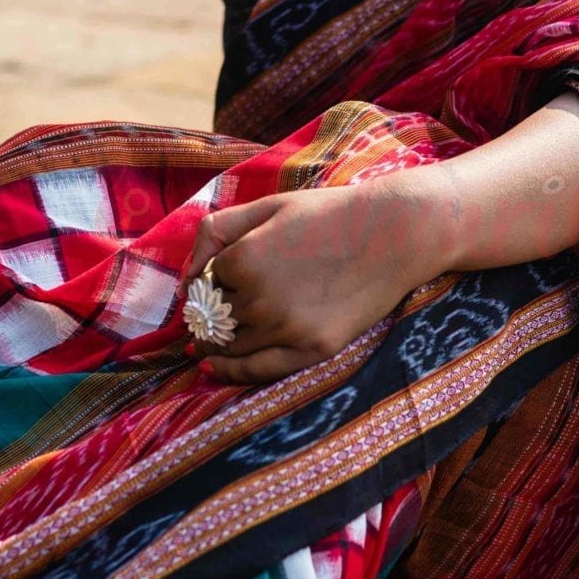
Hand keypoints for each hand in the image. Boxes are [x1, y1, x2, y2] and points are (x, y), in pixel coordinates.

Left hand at [180, 179, 434, 384]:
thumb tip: (185, 281)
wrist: (393, 234)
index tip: (225, 280)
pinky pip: (259, 370)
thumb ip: (215, 232)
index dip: (212, 283)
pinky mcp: (312, 349)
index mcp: (242, 259)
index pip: (205, 284)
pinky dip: (232, 372)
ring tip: (211, 341)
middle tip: (213, 315)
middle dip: (211, 317)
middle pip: (214, 319)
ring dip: (216, 344)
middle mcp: (259, 298)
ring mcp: (286, 328)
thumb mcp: (267, 206)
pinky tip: (215, 368)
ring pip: (230, 347)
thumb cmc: (328, 215)